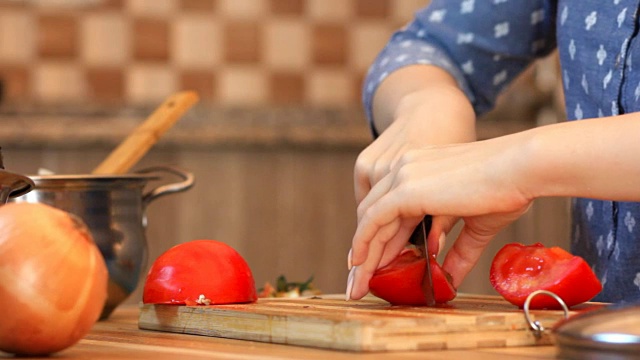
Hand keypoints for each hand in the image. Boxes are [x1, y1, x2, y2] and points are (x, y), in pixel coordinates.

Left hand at [348, 135, 532, 299]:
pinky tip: (359, 264)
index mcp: (419, 170)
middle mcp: (406, 169)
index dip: (377, 238)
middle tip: (357, 282)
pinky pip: (374, 220)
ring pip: (370, 220)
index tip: (371, 265)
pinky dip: (364, 243)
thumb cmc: (508, 190)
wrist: (521, 168)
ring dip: (362, 255)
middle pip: (373, 215)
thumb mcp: (475, 225)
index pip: (388, 208)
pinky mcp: (407, 188)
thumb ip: (458, 250)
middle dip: (364, 252)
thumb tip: (450, 279)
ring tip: (357, 285)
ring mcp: (404, 175)